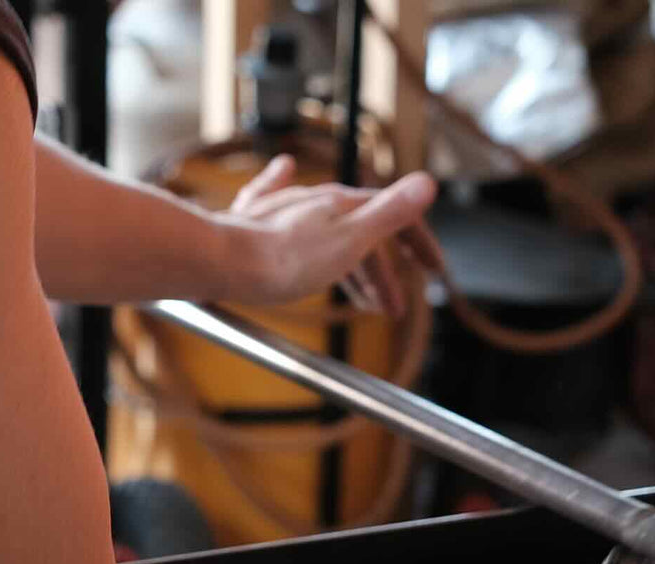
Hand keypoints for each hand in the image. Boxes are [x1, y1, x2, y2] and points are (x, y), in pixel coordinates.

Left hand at [217, 156, 444, 316]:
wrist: (221, 261)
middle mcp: (316, 201)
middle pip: (364, 232)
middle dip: (384, 272)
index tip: (434, 268)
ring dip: (352, 264)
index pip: (396, 218)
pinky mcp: (255, 220)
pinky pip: (274, 193)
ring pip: (330, 230)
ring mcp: (286, 209)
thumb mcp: (352, 240)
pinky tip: (285, 165)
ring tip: (359, 298)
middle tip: (392, 307)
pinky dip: (284, 182)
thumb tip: (427, 183)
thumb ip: (390, 212)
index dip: (419, 243)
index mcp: (343, 205)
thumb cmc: (284, 259)